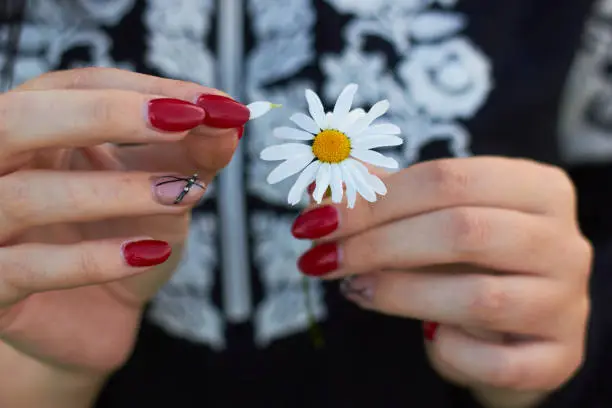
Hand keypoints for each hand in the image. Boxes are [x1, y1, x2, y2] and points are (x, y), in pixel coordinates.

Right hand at [0, 68, 246, 379]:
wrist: (99, 315)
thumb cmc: (124, 236)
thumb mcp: (166, 187)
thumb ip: (194, 152)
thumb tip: (228, 119)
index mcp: (38, 131)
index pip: (76, 87)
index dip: (142, 90)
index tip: (210, 103)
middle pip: (18, 119)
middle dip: (103, 114)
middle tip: (181, 120)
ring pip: (26, 195)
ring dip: (115, 191)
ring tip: (183, 194)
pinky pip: (30, 268)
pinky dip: (95, 259)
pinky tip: (151, 252)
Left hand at [292, 157, 591, 407]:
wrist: (519, 324)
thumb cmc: (470, 261)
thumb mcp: (432, 219)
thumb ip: (382, 199)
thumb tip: (318, 190)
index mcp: (534, 188)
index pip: (448, 178)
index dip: (374, 200)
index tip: (317, 221)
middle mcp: (562, 241)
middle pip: (462, 231)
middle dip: (377, 245)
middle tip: (323, 259)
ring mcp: (567, 302)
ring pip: (477, 297)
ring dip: (399, 294)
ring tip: (356, 290)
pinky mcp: (559, 356)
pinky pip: (497, 361)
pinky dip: (450, 351)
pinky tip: (428, 337)